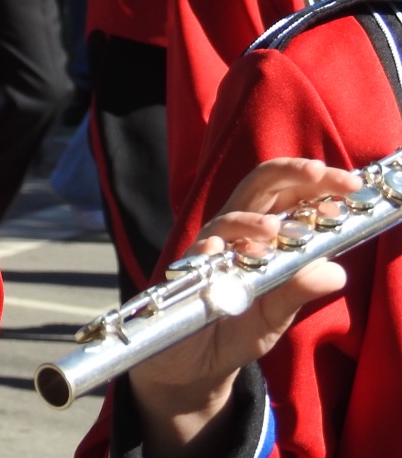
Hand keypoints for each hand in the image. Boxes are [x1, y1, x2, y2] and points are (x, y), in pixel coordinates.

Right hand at [129, 158, 360, 454]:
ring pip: (228, 218)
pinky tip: (217, 251)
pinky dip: (209, 250)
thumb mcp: (277, 314)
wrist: (194, 363)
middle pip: (260, 187)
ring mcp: (210, 249)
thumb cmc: (236, 330)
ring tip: (274, 229)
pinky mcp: (187, 272)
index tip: (348, 184)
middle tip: (319, 172)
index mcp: (264, 235)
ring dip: (250, 221)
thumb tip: (337, 272)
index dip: (317, 183)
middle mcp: (237, 232)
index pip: (290, 195)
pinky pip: (196, 255)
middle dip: (290, 175)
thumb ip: (300, 290)